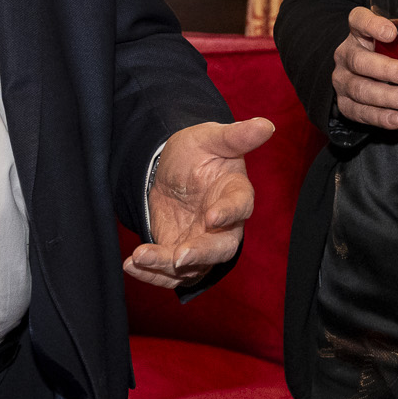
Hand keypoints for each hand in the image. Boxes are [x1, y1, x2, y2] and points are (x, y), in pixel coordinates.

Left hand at [128, 116, 275, 288]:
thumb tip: (266, 125)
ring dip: (165, 266)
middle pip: (222, 248)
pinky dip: (150, 273)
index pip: (240, 207)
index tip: (211, 217)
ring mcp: (202, 243)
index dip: (229, 213)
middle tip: (179, 256)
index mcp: (236, 193)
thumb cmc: (197, 151)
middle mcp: (224, 226)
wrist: (168, 168)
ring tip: (140, 256)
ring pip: (193, 266)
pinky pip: (169, 274)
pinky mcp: (179, 253)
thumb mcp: (210, 138)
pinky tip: (131, 265)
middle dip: (201, 254)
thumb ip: (236, 136)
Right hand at [331, 6, 397, 131]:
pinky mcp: (344, 103)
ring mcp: (343, 79)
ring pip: (359, 88)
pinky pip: (358, 112)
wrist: (365, 78)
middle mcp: (347, 53)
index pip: (358, 20)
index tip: (392, 33)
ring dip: (385, 96)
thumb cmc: (392, 54)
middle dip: (386, 69)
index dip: (372, 25)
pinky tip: (396, 119)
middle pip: (359, 60)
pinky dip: (378, 117)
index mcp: (359, 32)